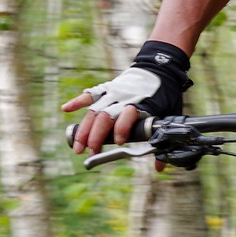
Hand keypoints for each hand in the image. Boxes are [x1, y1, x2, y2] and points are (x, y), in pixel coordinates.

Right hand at [62, 43, 190, 156]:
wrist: (160, 67)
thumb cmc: (165, 95)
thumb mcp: (169, 114)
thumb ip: (161, 139)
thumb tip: (160, 169)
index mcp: (141, 104)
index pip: (128, 117)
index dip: (122, 129)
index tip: (119, 142)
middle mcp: (124, 99)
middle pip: (105, 117)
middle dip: (96, 136)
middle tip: (89, 152)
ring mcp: (113, 93)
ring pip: (94, 111)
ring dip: (84, 129)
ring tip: (77, 146)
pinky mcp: (106, 88)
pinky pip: (89, 95)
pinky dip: (77, 101)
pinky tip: (66, 109)